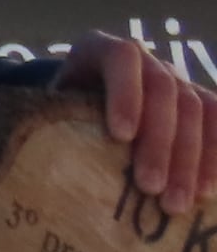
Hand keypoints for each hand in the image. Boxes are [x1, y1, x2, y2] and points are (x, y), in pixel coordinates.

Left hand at [59, 32, 215, 214]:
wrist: (82, 104)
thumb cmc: (60, 111)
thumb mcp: (51, 107)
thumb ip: (57, 120)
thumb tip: (57, 166)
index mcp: (100, 49)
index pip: (121, 59)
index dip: (125, 94)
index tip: (121, 136)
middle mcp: (145, 59)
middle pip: (164, 91)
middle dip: (160, 143)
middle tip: (150, 188)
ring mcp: (176, 78)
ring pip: (197, 109)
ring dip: (191, 160)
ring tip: (176, 202)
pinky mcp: (200, 102)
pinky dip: (215, 155)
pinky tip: (208, 190)